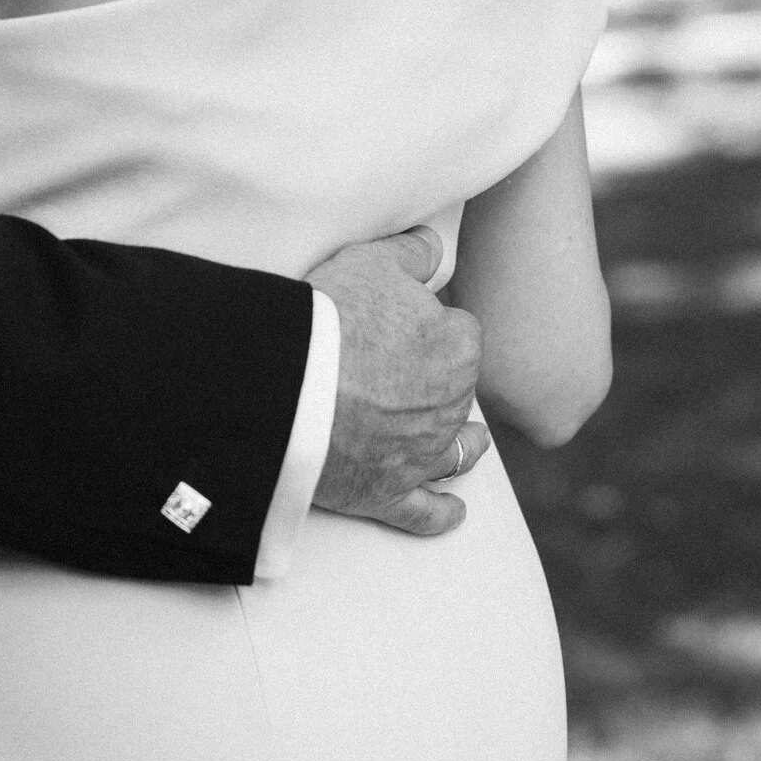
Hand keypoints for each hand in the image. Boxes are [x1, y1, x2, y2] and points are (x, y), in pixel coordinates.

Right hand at [307, 231, 491, 535]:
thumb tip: (431, 245)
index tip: (410, 326)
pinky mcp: (388, 494)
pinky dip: (441, 514)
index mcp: (457, 348)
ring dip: (465, 445)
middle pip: (459, 391)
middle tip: (411, 373)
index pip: (460, 333)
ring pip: (457, 452)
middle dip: (444, 383)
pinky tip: (455, 515)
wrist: (287, 387)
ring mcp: (421, 455)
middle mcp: (450, 406)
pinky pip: (425, 512)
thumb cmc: (330, 318)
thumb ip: (411, 253)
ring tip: (473, 443)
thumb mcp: (371, 262)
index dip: (435, 328)